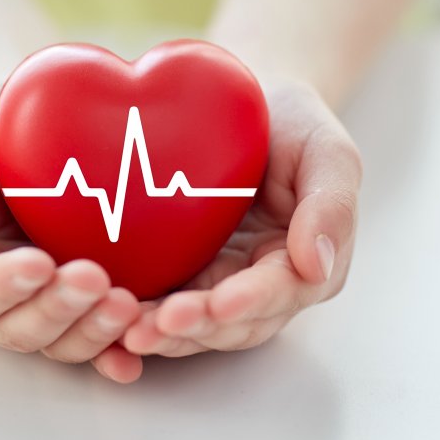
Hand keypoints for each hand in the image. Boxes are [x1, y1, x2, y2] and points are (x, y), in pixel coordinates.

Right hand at [0, 83, 142, 382]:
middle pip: (23, 327)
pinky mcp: (95, 296)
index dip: (4, 285)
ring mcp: (53, 298)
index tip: (37, 262)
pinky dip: (119, 350)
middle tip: (92, 278)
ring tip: (124, 304)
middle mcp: (6, 297)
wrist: (42, 111)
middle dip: (57, 308)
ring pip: (65, 338)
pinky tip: (135, 355)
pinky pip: (106, 336)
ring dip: (93, 330)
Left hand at [122, 79, 361, 356]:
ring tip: (128, 333)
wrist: (239, 104)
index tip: (221, 302)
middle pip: (232, 323)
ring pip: (193, 325)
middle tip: (157, 326)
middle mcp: (257, 284)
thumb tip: (317, 265)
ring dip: (163, 335)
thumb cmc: (289, 125)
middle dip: (197, 328)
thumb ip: (332, 204)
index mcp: (300, 263)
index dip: (252, 301)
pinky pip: (156, 303)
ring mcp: (214, 281)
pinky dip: (136, 316)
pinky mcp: (176, 272)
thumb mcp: (325, 151)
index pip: (279, 293)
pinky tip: (108, 317)